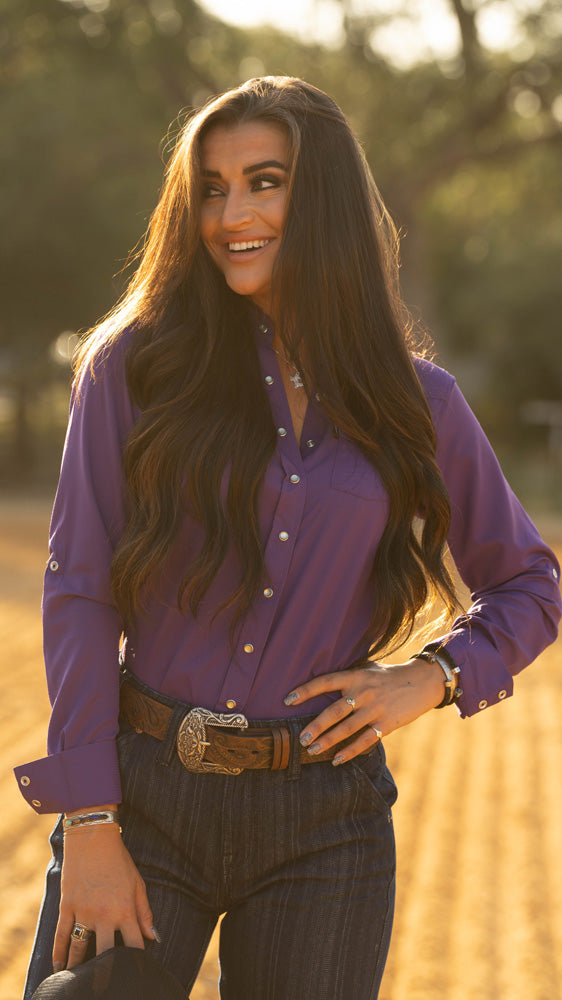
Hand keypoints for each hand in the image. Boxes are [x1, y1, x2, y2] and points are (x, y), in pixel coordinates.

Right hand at [53, 813, 155, 970]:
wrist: (93, 839)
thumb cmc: (119, 861)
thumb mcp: (137, 884)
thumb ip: (145, 912)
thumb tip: (154, 937)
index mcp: (125, 910)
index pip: (133, 945)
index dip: (136, 961)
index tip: (136, 972)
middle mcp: (104, 915)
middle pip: (105, 954)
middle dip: (107, 970)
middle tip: (106, 984)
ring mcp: (84, 911)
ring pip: (79, 948)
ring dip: (79, 966)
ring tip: (81, 980)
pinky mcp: (68, 906)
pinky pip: (61, 934)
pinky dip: (58, 952)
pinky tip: (59, 966)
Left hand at [284, 657, 445, 764]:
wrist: (423, 681)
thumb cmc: (390, 675)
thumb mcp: (368, 669)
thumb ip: (349, 677)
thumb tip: (323, 685)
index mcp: (356, 676)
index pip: (324, 682)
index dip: (305, 691)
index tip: (287, 701)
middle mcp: (363, 692)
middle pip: (333, 711)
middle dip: (315, 727)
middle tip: (301, 739)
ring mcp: (375, 708)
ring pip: (346, 729)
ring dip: (328, 742)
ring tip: (312, 751)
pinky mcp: (387, 723)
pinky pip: (365, 741)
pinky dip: (349, 752)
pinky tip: (336, 760)